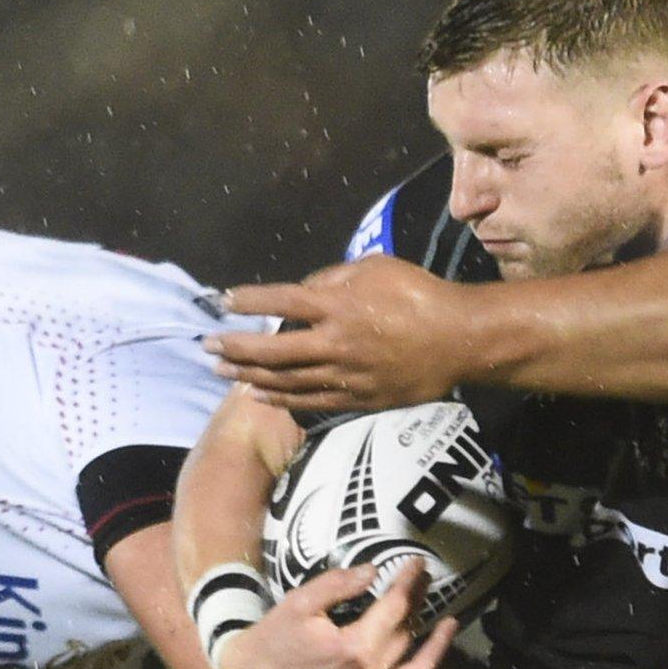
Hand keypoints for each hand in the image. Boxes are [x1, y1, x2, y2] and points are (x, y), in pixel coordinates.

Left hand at [208, 255, 472, 411]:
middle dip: (234, 347)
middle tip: (207, 346)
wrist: (460, 339)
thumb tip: (304, 290)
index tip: (222, 301)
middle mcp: (335, 342)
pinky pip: (310, 401)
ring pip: (285, 380)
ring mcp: (345, 375)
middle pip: (272, 349)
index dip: (248, 301)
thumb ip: (334, 277)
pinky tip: (259, 394)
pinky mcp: (358, 398)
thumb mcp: (376, 267)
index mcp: (338, 305)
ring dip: (249, 375)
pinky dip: (280, 398)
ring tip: (222, 371)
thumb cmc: (420, 294)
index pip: (280, 302)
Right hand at [216, 561, 457, 668]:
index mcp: (353, 649)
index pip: (395, 609)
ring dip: (439, 648)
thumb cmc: (274, 638)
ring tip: (451, 624)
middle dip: (420, 604)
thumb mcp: (301, 602)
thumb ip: (339, 584)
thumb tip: (375, 571)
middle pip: (407, 635)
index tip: (418, 564)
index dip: (409, 583)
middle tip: (427, 581)